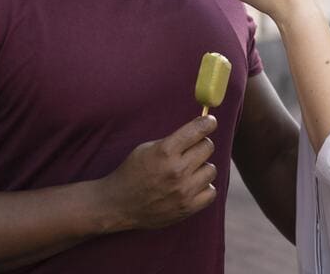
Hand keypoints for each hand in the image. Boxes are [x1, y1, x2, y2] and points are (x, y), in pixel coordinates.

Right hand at [97, 116, 217, 231]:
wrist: (118, 204)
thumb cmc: (132, 172)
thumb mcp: (147, 148)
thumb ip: (173, 140)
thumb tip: (199, 129)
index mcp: (165, 151)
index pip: (197, 130)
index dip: (207, 123)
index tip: (211, 121)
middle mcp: (176, 170)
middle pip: (207, 147)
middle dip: (201, 145)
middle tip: (192, 149)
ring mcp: (183, 191)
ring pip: (211, 169)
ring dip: (202, 167)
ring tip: (188, 171)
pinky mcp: (187, 208)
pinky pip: (211, 191)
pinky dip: (204, 187)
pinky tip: (192, 185)